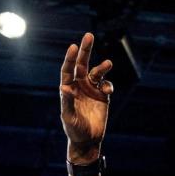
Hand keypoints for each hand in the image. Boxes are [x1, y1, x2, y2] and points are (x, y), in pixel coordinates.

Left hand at [60, 32, 113, 161]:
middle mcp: (79, 86)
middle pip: (82, 64)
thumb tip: (65, 87)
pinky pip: (106, 85)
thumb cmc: (74, 129)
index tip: (74, 47)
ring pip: (97, 72)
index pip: (68, 70)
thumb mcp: (69, 116)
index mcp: (68, 88)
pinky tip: (108, 91)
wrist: (87, 140)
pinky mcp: (102, 96)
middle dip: (85, 50)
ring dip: (102, 67)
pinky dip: (108, 85)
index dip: (70, 59)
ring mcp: (91, 89)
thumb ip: (67, 101)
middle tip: (89, 36)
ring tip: (108, 64)